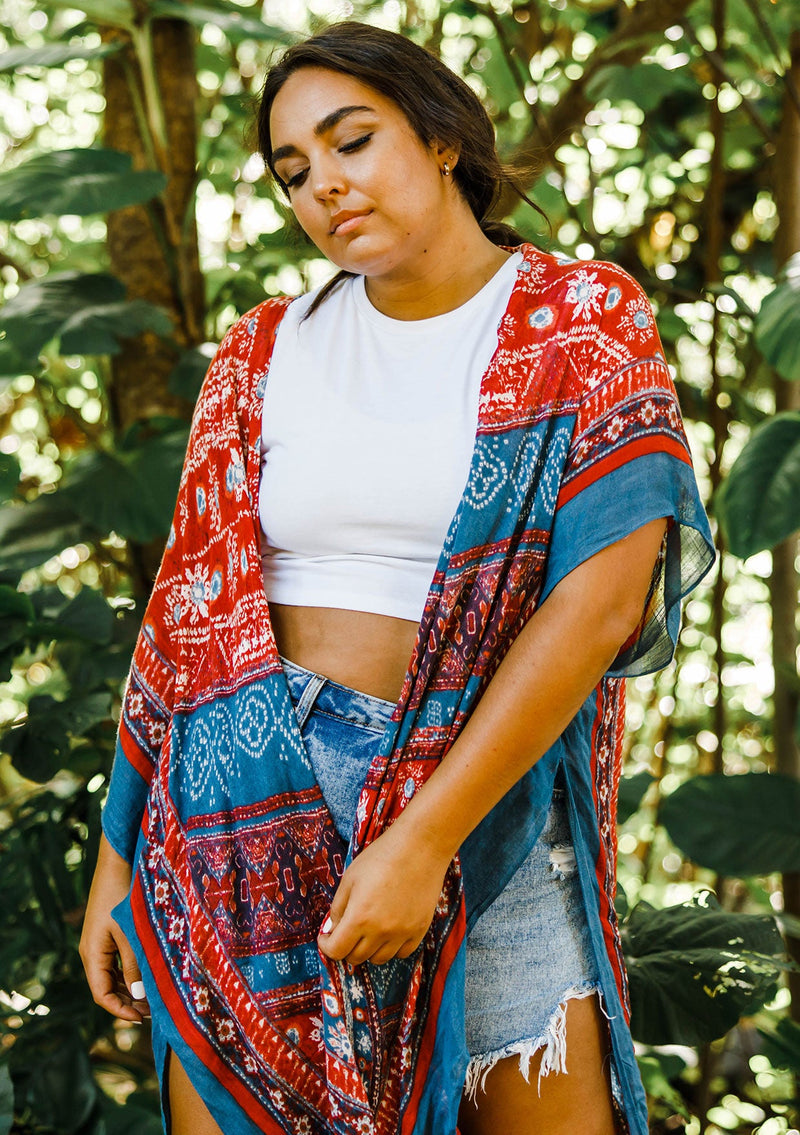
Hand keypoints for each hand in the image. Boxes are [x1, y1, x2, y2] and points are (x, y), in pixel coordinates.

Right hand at [79, 835, 149, 1022]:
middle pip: (106, 987)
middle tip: (152, 1012)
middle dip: (126, 1002)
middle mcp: (92, 951)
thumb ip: (134, 965)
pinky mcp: (109, 932)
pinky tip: (148, 974)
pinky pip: (116, 961)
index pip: (101, 994)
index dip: (119, 1010)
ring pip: (112, 975)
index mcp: (93, 953)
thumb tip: (137, 998)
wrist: (118, 861)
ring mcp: (100, 941)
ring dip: (129, 988)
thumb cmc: (123, 895)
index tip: (141, 1020)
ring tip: (153, 998)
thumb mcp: (131, 933)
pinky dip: (130, 972)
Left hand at [318, 819, 450, 966]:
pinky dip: (391, 948)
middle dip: (345, 947)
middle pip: (356, 957)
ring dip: (368, 949)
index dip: (326, 946)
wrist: (420, 847)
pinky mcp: (420, 930)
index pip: (337, 951)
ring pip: (378, 959)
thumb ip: (337, 908)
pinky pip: (401, 953)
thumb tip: (332, 930)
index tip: (326, 937)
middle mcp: (380, 931)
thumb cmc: (381, 857)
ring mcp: (402, 933)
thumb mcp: (350, 878)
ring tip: (367, 930)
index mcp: (359, 917)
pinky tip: (388, 931)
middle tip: (346, 931)